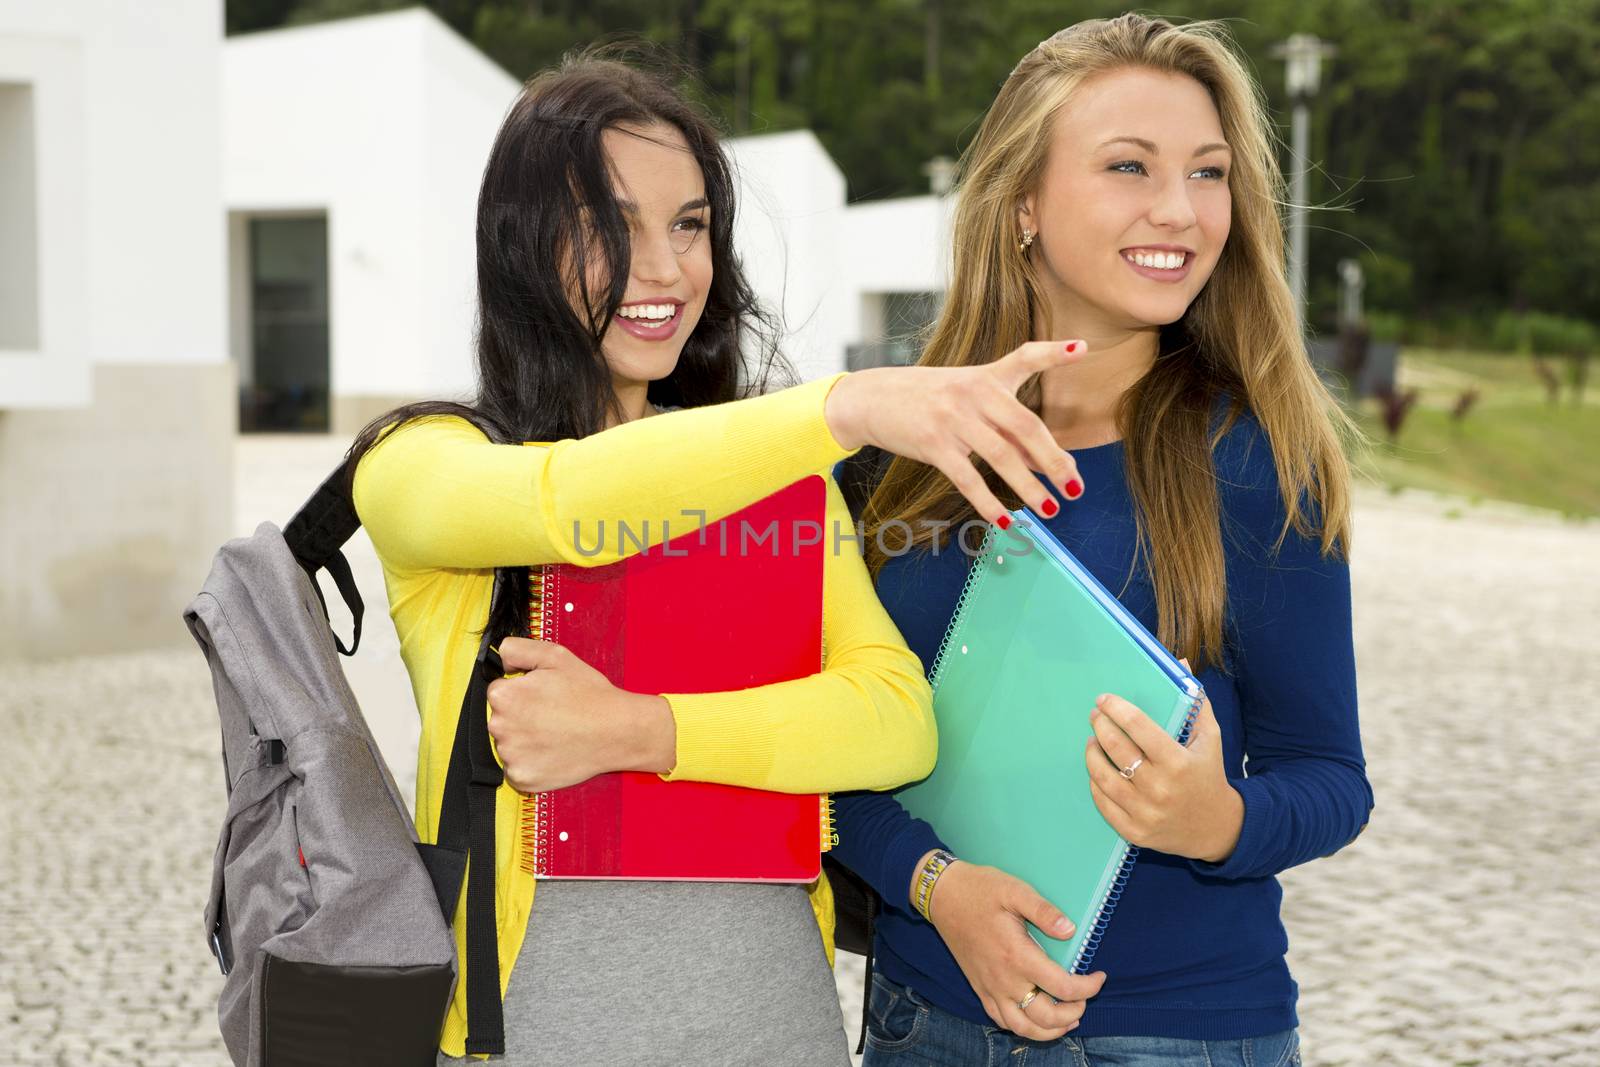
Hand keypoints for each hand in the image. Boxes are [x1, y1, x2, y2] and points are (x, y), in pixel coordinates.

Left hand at [486, 637, 675, 793]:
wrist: (617, 731)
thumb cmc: (589, 695)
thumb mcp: (555, 656)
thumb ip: (517, 649)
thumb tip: (500, 660)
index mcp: (504, 696)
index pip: (498, 692)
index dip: (521, 692)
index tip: (541, 697)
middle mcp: (500, 727)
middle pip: (501, 719)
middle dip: (521, 716)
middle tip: (551, 715)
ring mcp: (510, 755)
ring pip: (509, 744)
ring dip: (525, 740)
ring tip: (555, 734)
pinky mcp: (521, 777)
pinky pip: (516, 768)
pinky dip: (531, 763)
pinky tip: (552, 752)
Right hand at [823, 340, 1088, 525]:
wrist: (870, 399)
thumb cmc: (925, 401)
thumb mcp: (966, 403)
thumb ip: (1006, 429)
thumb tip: (1045, 464)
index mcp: (986, 377)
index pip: (1024, 357)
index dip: (1052, 354)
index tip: (1080, 350)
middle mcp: (973, 393)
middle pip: (1025, 425)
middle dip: (1054, 459)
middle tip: (1074, 486)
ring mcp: (953, 417)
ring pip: (1001, 456)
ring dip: (1028, 487)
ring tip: (1049, 510)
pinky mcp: (933, 443)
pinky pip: (968, 478)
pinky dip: (988, 503)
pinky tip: (1003, 521)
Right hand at [919, 856, 1106, 1039]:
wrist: (942, 895)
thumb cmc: (980, 889)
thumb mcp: (1015, 890)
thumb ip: (1044, 911)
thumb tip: (1071, 930)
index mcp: (1017, 956)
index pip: (1062, 987)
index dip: (1087, 988)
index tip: (1099, 976)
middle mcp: (1004, 979)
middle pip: (1046, 1016)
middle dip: (1073, 1012)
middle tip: (1085, 998)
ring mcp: (989, 988)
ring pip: (1023, 1027)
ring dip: (1050, 1030)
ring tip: (1068, 1019)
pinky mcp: (979, 988)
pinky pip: (1002, 1020)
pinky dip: (1023, 1027)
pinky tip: (1035, 1017)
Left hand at [1084, 677, 1243, 862]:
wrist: (1217, 828)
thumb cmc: (1209, 775)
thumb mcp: (1210, 737)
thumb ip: (1195, 701)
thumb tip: (1180, 664)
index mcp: (1179, 762)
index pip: (1138, 727)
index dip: (1117, 709)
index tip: (1104, 699)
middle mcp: (1160, 788)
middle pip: (1116, 749)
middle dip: (1100, 726)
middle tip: (1095, 716)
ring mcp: (1146, 812)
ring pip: (1103, 776)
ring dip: (1092, 753)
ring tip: (1092, 740)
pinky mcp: (1135, 832)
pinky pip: (1103, 803)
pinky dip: (1095, 783)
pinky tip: (1096, 769)